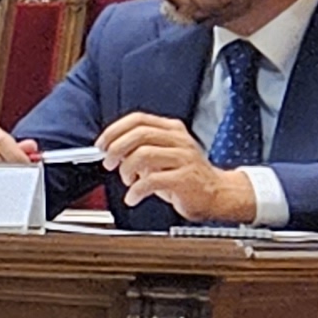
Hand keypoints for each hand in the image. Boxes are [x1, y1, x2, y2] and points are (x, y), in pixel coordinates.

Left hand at [100, 109, 253, 222]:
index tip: (101, 144)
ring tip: (127, 180)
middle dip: (116, 149)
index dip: (114, 130)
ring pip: (143, 155)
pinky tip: (133, 197)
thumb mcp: (161, 156)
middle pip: (139, 134)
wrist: (216, 193)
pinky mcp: (185, 178)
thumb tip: (110, 151)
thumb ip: (139, 149)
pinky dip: (135, 191)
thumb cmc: (183, 175)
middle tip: (109, 163)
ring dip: (126, 170)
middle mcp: (179, 140)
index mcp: (172, 130)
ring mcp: (184, 158)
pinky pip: (151, 181)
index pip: (138, 119)